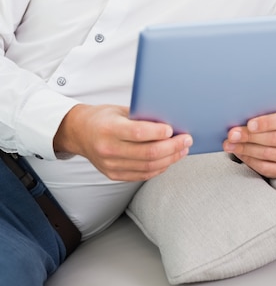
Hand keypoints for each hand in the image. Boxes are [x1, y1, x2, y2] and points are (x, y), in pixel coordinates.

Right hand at [53, 104, 192, 180]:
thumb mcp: (119, 110)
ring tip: (182, 150)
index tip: (173, 129)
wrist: (79, 133)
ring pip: (148, 167)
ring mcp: (111, 165)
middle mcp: (108, 149)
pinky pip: (142, 175)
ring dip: (170, 159)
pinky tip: (168, 160)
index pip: (138, 133)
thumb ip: (140, 116)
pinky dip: (159, 168)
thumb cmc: (102, 118)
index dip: (158, 132)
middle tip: (186, 139)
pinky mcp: (114, 175)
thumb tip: (169, 120)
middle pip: (147, 153)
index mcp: (108, 129)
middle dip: (172, 147)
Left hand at [223, 93, 275, 178]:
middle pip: (273, 139)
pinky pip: (266, 168)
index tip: (249, 123)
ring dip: (245, 149)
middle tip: (232, 134)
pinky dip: (250, 160)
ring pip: (267, 154)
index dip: (266, 122)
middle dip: (249, 136)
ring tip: (229, 144)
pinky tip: (239, 152)